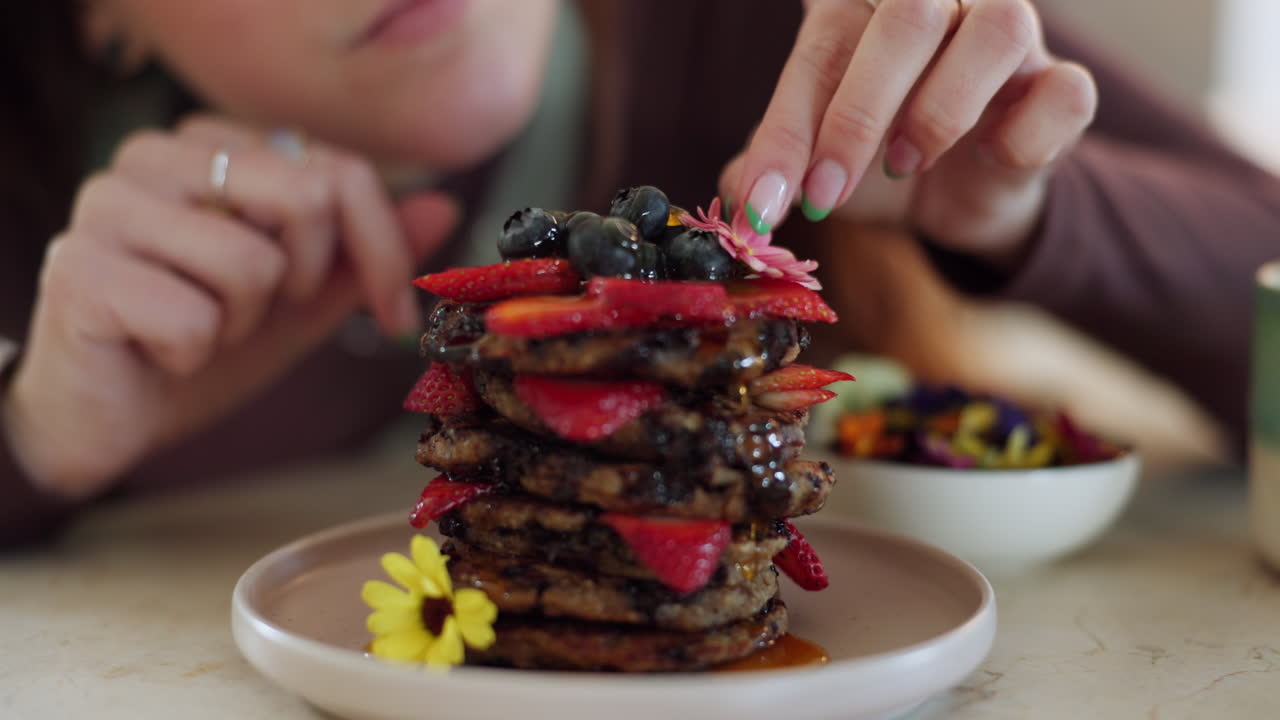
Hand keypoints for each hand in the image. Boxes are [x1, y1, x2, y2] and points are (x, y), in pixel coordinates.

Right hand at [2, 116, 457, 498]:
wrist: (108, 418)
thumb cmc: (203, 348)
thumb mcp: (303, 303)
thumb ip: (363, 253)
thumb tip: (443, 206)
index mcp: (212, 145)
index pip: (338, 170)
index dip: (384, 251)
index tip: (395, 315)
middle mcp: (154, 156)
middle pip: (305, 198)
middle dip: (307, 283)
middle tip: (261, 314)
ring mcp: (107, 204)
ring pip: (252, 262)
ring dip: (241, 324)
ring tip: (199, 329)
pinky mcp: (78, 268)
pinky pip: (193, 316)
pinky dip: (190, 354)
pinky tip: (155, 350)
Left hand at [721, 0, 1095, 266]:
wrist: (955, 198)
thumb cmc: (874, 159)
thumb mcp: (813, 164)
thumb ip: (771, 170)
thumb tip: (739, 195)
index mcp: (866, 7)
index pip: (824, 40)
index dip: (788, 125)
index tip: (764, 203)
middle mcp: (943, 2)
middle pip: (909, 12)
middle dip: (856, 113)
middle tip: (825, 192)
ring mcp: (1011, 38)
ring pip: (998, 26)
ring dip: (941, 107)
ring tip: (904, 162)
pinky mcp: (1060, 88)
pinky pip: (1067, 91)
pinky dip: (1026, 134)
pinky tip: (991, 159)